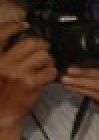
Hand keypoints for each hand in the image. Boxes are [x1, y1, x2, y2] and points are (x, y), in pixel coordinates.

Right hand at [0, 23, 55, 139]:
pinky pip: (50, 71)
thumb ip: (7, 57)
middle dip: (42, 45)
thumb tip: (23, 42)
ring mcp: (18, 73)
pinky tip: (47, 78)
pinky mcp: (31, 83)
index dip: (13, 26)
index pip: (0, 34)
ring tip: (46, 66)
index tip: (23, 24)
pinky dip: (52, 73)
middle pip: (31, 42)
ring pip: (43, 55)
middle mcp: (4, 63)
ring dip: (49, 60)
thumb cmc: (1, 92)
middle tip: (44, 50)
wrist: (1, 115)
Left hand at [60, 60, 98, 129]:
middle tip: (69, 70)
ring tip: (66, 80)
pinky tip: (72, 88)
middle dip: (84, 72)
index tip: (79, 64)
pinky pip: (95, 94)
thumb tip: (84, 68)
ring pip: (97, 84)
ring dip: (80, 82)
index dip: (94, 65)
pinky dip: (82, 90)